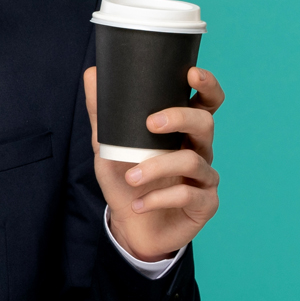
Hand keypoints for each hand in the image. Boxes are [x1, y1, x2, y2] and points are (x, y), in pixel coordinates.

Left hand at [83, 66, 223, 262]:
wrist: (130, 227)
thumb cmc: (125, 181)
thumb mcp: (108, 147)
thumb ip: (102, 113)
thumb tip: (92, 73)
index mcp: (181, 131)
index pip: (204, 102)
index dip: (207, 86)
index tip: (191, 74)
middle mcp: (198, 149)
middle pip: (205, 123)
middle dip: (180, 118)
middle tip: (150, 123)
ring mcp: (205, 177)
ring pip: (192, 161)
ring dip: (157, 167)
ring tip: (131, 177)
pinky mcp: (205, 203)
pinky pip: (188, 195)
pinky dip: (159, 198)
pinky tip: (139, 204)